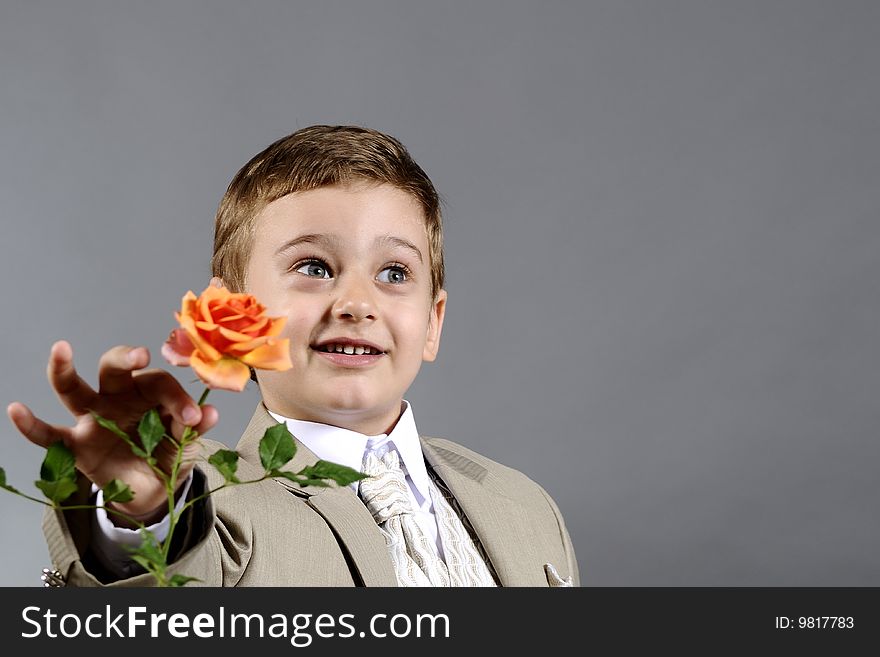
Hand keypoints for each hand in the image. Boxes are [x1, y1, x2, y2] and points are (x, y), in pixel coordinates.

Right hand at [6, 340, 218, 523]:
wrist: (153, 490)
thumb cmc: (169, 454)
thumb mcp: (186, 444)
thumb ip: (193, 428)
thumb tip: (212, 412)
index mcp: (149, 393)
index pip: (159, 384)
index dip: (177, 398)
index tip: (195, 417)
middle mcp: (118, 398)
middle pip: (115, 368)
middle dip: (125, 358)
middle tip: (141, 356)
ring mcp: (93, 418)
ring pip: (74, 389)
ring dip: (65, 369)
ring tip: (62, 348)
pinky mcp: (75, 445)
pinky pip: (48, 434)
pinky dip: (30, 425)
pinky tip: (15, 410)